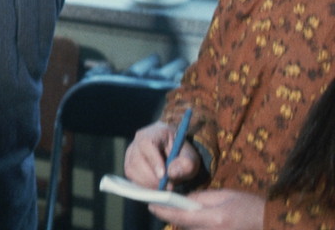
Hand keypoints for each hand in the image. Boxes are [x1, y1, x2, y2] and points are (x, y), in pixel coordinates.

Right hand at [124, 121, 202, 189]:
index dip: (153, 161)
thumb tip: (171, 173)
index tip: (163, 176)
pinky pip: (130, 175)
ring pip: (131, 169)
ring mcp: (131, 150)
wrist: (174, 151)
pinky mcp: (128, 161)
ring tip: (162, 187)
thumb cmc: (182, 152)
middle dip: (151, 178)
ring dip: (147, 183)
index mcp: (156, 132)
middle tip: (166, 187)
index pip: (147, 144)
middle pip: (136, 159)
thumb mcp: (191, 157)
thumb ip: (186, 164)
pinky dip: (142, 184)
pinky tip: (154, 185)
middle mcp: (139, 139)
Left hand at [148, 189, 263, 229]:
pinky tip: (200, 221)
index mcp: (214, 218)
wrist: (271, 223)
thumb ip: (201, 198)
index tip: (151, 205)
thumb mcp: (224, 195)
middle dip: (175, 218)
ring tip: (188, 213)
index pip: (181, 216)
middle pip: (183, 227)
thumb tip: (182, 201)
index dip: (163, 211)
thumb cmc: (249, 206)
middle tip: (167, 207)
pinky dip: (196, 228)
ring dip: (186, 224)